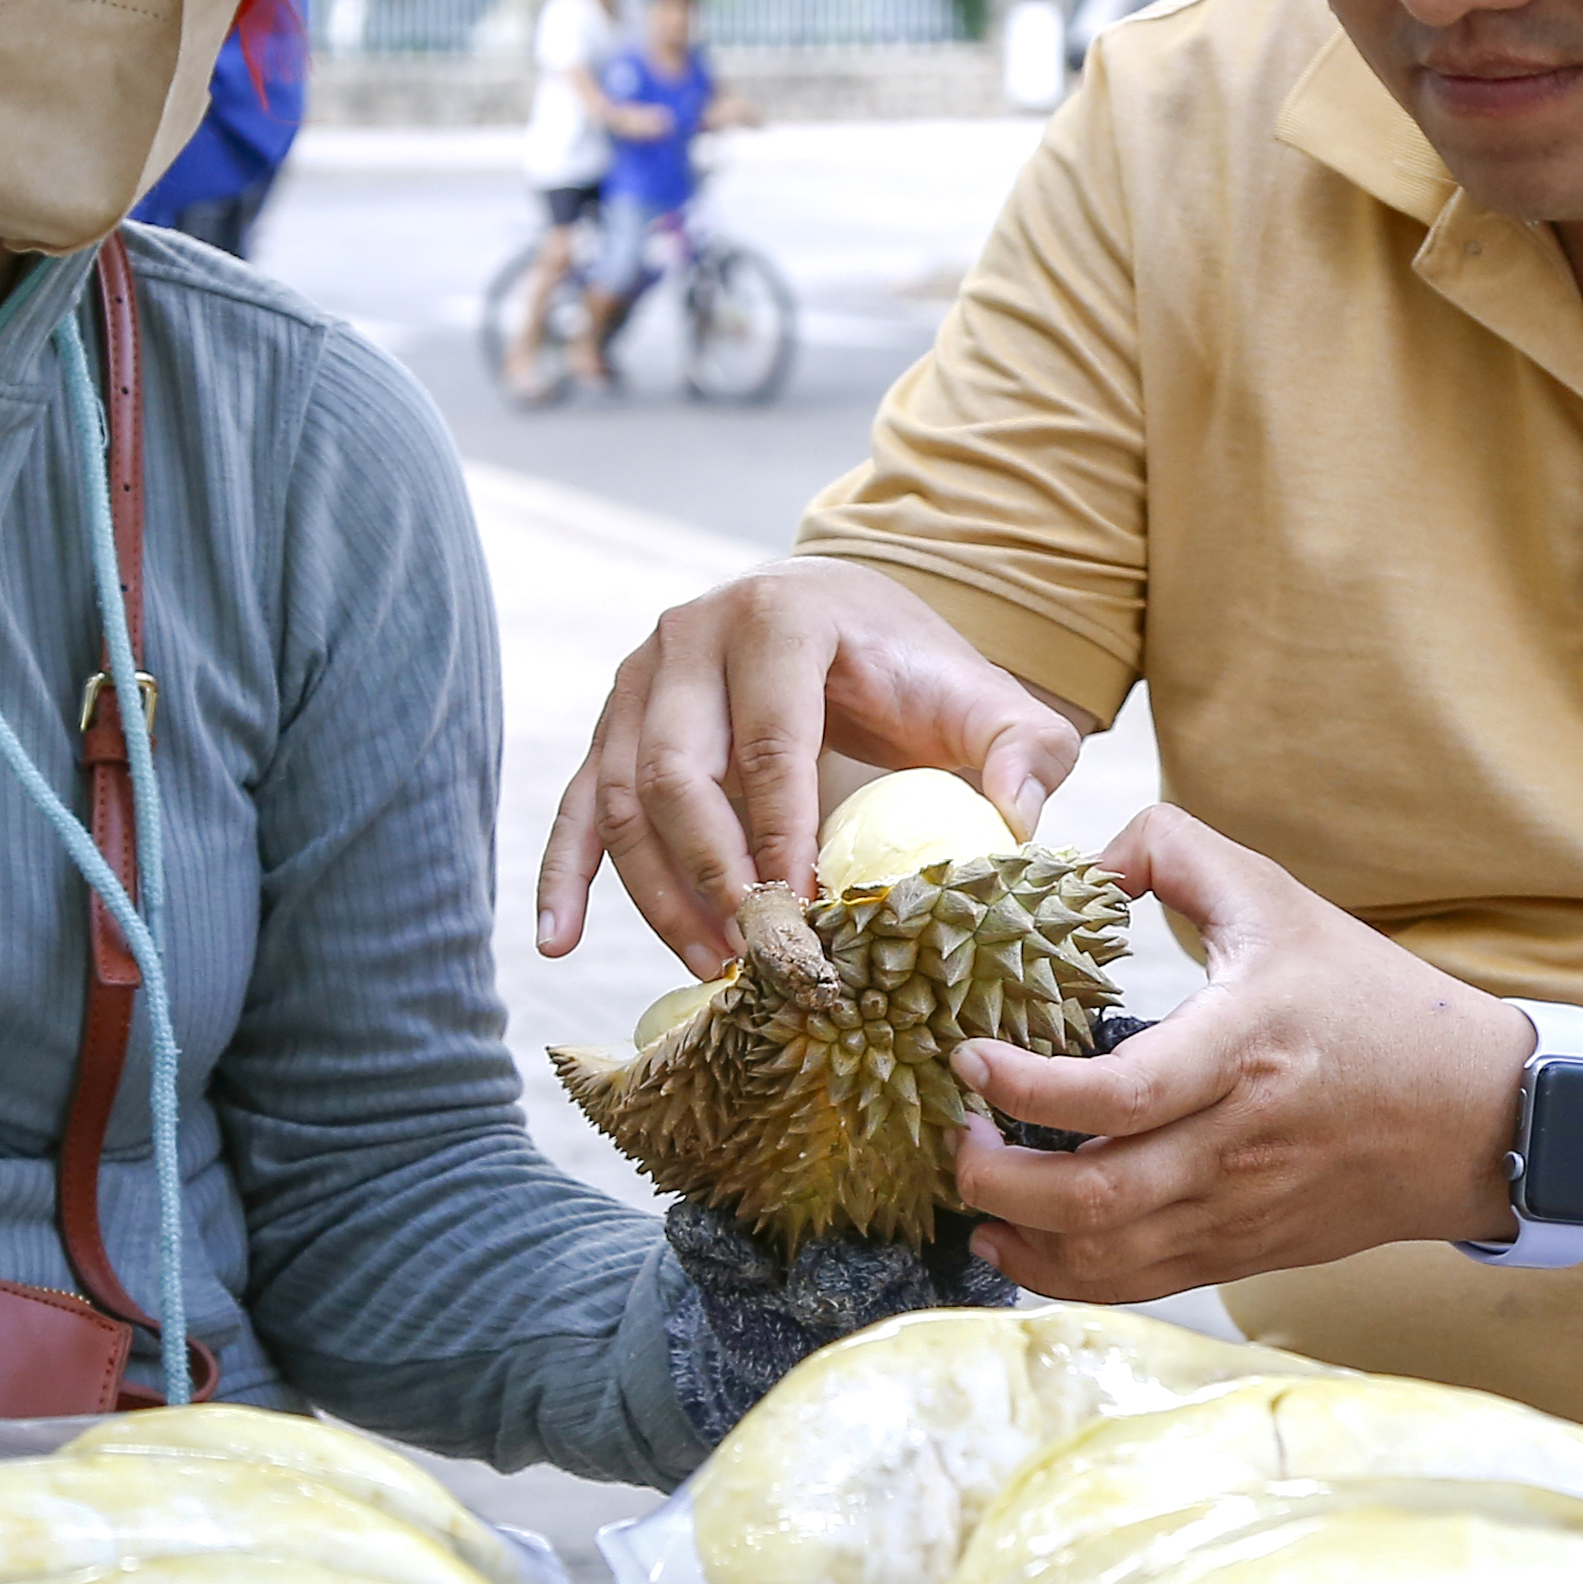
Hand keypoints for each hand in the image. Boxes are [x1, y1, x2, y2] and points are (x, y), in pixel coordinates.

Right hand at [536, 557, 1086, 974]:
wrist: (854, 627)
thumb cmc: (918, 676)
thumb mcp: (990, 702)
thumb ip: (1025, 751)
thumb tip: (1012, 822)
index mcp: (781, 617)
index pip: (771, 739)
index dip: (782, 835)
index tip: (806, 914)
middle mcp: (692, 634)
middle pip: (680, 769)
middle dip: (715, 874)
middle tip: (757, 952)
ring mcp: (640, 677)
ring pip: (625, 797)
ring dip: (658, 892)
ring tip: (711, 966)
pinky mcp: (613, 725)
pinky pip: (579, 806)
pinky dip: (564, 875)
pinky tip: (558, 940)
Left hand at [948, 806, 1534, 1299]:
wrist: (1480, 1116)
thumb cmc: (1377, 1002)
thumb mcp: (1281, 901)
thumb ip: (1176, 854)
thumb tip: (1079, 857)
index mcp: (1247, 1048)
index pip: (1120, 1094)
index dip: (1026, 1089)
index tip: (970, 1060)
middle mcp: (1240, 1142)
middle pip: (1095, 1195)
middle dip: (995, 1180)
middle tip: (949, 1138)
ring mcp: (1241, 1209)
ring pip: (1108, 1255)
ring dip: (1019, 1236)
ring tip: (966, 1197)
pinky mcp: (1244, 1249)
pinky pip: (1138, 1281)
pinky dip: (1065, 1275)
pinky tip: (1015, 1246)